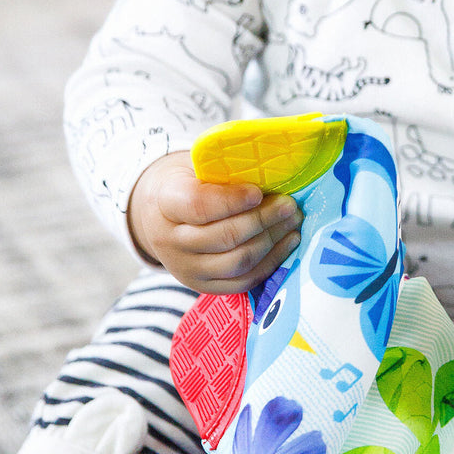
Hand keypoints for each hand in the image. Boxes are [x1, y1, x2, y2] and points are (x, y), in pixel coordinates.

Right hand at [126, 152, 302, 292]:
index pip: (198, 205)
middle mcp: (170, 241)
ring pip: (237, 262)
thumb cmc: (190, 183)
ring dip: (272, 242)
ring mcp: (185, 269)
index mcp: (166, 203)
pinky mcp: (203, 286)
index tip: (258, 192)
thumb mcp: (197, 167)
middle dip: (263, 220)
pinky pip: (243, 282)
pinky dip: (271, 263)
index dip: (231, 200)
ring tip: (293, 222)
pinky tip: (288, 243)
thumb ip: (225, 171)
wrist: (161, 215)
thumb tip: (272, 173)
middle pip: (224, 237)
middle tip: (289, 205)